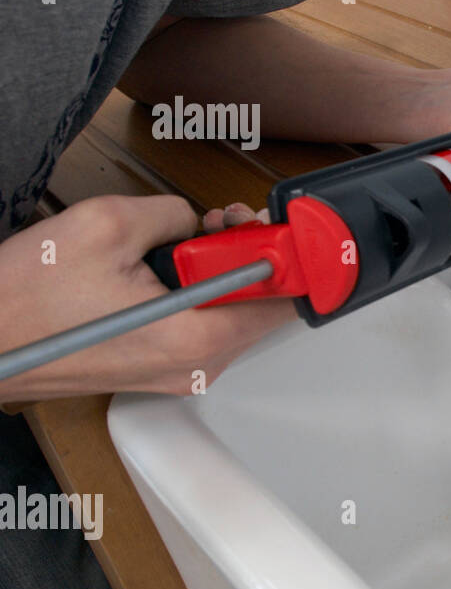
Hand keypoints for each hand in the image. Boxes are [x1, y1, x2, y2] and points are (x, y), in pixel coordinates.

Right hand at [0, 195, 295, 400]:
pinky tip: (165, 265)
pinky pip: (197, 326)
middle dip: (248, 255)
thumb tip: (193, 221)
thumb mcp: (110, 224)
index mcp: (196, 337)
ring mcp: (175, 373)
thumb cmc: (26, 299)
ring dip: (218, 271)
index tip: (278, 229)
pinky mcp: (154, 369)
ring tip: (186, 237)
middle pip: (258, 307)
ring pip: (227, 314)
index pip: (282, 302)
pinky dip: (194, 293)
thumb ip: (174, 214)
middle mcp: (194, 366)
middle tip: (220, 223)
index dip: (286, 255)